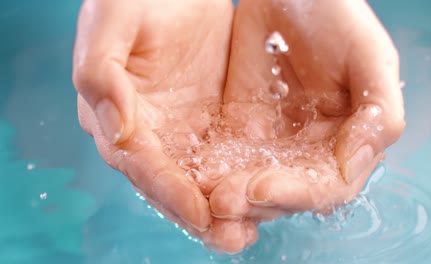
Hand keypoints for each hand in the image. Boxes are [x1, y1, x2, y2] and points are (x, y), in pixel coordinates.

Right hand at [73, 0, 257, 251]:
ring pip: (200, 177)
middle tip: (231, 238)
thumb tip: (119, 128)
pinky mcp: (210, 120)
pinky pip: (225, 154)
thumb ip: (101, 73)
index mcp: (114, 114)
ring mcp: (180, 128)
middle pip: (171, 183)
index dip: (168, 191)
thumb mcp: (111, 21)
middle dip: (198, 214)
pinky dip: (238, 177)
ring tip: (247, 232)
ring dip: (222, 207)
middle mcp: (148, 131)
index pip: (142, 164)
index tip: (199, 213)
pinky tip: (261, 193)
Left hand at [206, 0, 404, 242]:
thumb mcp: (370, 58)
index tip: (260, 188)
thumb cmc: (338, 16)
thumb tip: (353, 166)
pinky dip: (207, 170)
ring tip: (204, 198)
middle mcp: (309, 150)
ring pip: (248, 181)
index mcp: (346, 142)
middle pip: (282, 192)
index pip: (324, 186)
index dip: (296, 194)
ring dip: (227, 194)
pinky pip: (221, 155)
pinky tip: (191, 175)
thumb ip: (378, 114)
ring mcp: (271, 141)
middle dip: (252, 201)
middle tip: (221, 202)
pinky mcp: (238, 126)